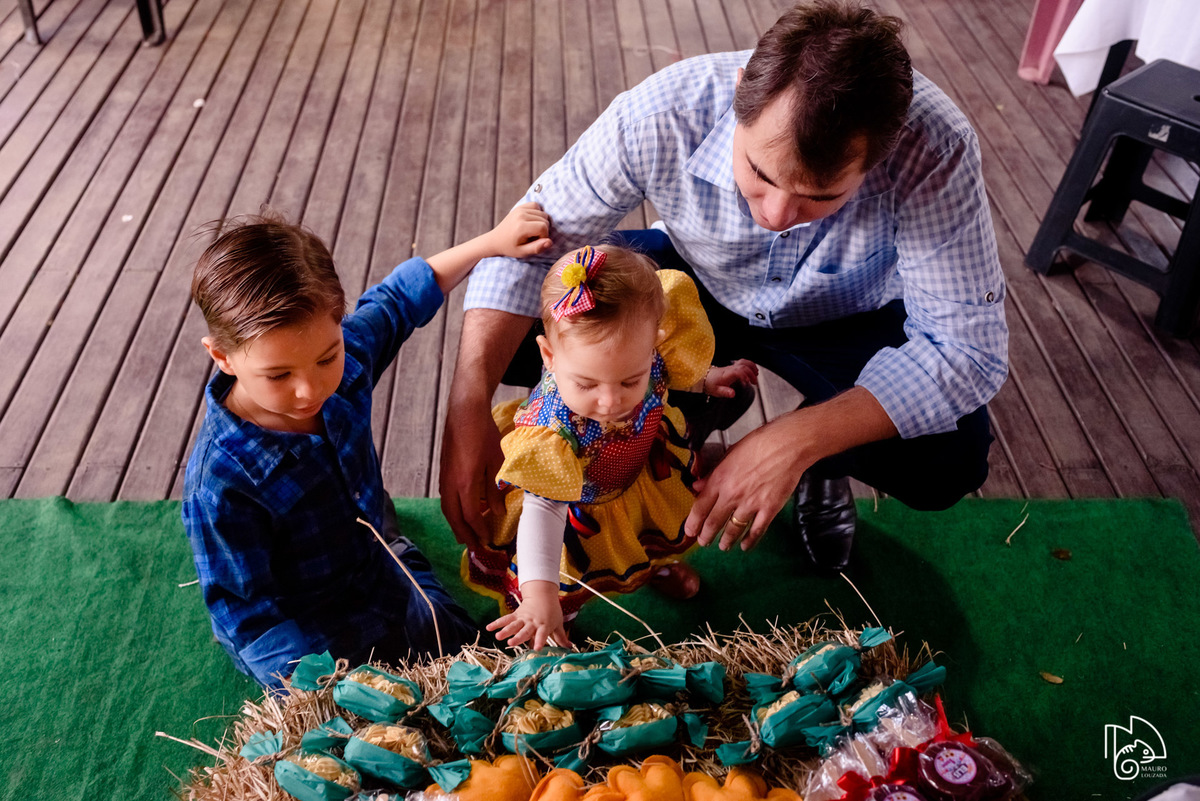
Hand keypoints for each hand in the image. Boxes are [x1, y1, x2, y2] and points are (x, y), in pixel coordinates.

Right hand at [439, 396, 506, 550]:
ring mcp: (444, 478)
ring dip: (456, 525)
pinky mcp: (443, 472)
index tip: (488, 540)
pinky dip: (454, 511)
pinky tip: (462, 514)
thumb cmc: (484, 434)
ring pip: (447, 509)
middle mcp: (450, 484)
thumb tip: (498, 512)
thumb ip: (495, 490)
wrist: (465, 412)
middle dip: (464, 534)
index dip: (479, 530)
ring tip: (466, 537)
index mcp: (465, 483)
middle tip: (475, 548)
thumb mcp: (497, 462)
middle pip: (454, 517)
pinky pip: (446, 499)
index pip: (470, 515)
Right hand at [486, 581, 568, 649]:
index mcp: (544, 625)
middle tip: (511, 643)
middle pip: (525, 630)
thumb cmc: (552, 611)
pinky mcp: (516, 615)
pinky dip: (497, 623)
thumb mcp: (558, 623)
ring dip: (505, 631)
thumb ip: (561, 637)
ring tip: (498, 637)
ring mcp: (523, 618)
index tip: (537, 648)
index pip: (542, 634)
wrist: (543, 594)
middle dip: (518, 637)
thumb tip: (569, 647)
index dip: (540, 641)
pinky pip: (506, 619)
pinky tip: (489, 627)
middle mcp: (532, 622)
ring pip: (514, 625)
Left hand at [488, 201, 551, 257]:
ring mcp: (520, 209)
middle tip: (533, 237)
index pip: (543, 227)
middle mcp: (521, 215)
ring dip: (541, 222)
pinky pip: (536, 206)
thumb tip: (550, 242)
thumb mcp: (522, 252)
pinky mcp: (519, 207)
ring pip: (542, 213)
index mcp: (521, 227)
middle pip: (544, 219)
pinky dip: (538, 213)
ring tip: (532, 230)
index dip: (544, 236)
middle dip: (543, 230)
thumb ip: (537, 248)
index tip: (536, 241)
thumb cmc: (510, 248)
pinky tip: (532, 221)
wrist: (495, 240)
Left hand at [684, 413, 812, 551]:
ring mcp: (751, 504)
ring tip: (723, 547)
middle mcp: (732, 495)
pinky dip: (750, 540)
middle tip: (703, 543)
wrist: (787, 445)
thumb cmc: (758, 444)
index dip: (693, 523)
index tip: (689, 532)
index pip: (700, 507)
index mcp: (720, 479)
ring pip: (734, 529)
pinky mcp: (769, 509)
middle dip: (706, 536)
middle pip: (714, 522)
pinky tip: (745, 546)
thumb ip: (713, 474)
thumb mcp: (729, 454)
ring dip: (726, 541)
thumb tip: (697, 487)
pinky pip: (757, 530)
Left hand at [703, 359, 757, 397]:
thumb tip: (733, 394)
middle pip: (743, 366)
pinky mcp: (734, 367)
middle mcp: (730, 369)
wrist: (706, 378)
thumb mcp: (717, 391)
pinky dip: (750, 365)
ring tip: (756, 375)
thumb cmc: (711, 385)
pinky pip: (743, 362)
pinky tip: (753, 371)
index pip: (738, 371)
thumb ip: (725, 392)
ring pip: (744, 362)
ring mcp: (732, 366)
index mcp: (726, 374)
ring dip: (752, 367)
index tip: (748, 383)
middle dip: (751, 373)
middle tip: (755, 383)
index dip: (745, 375)